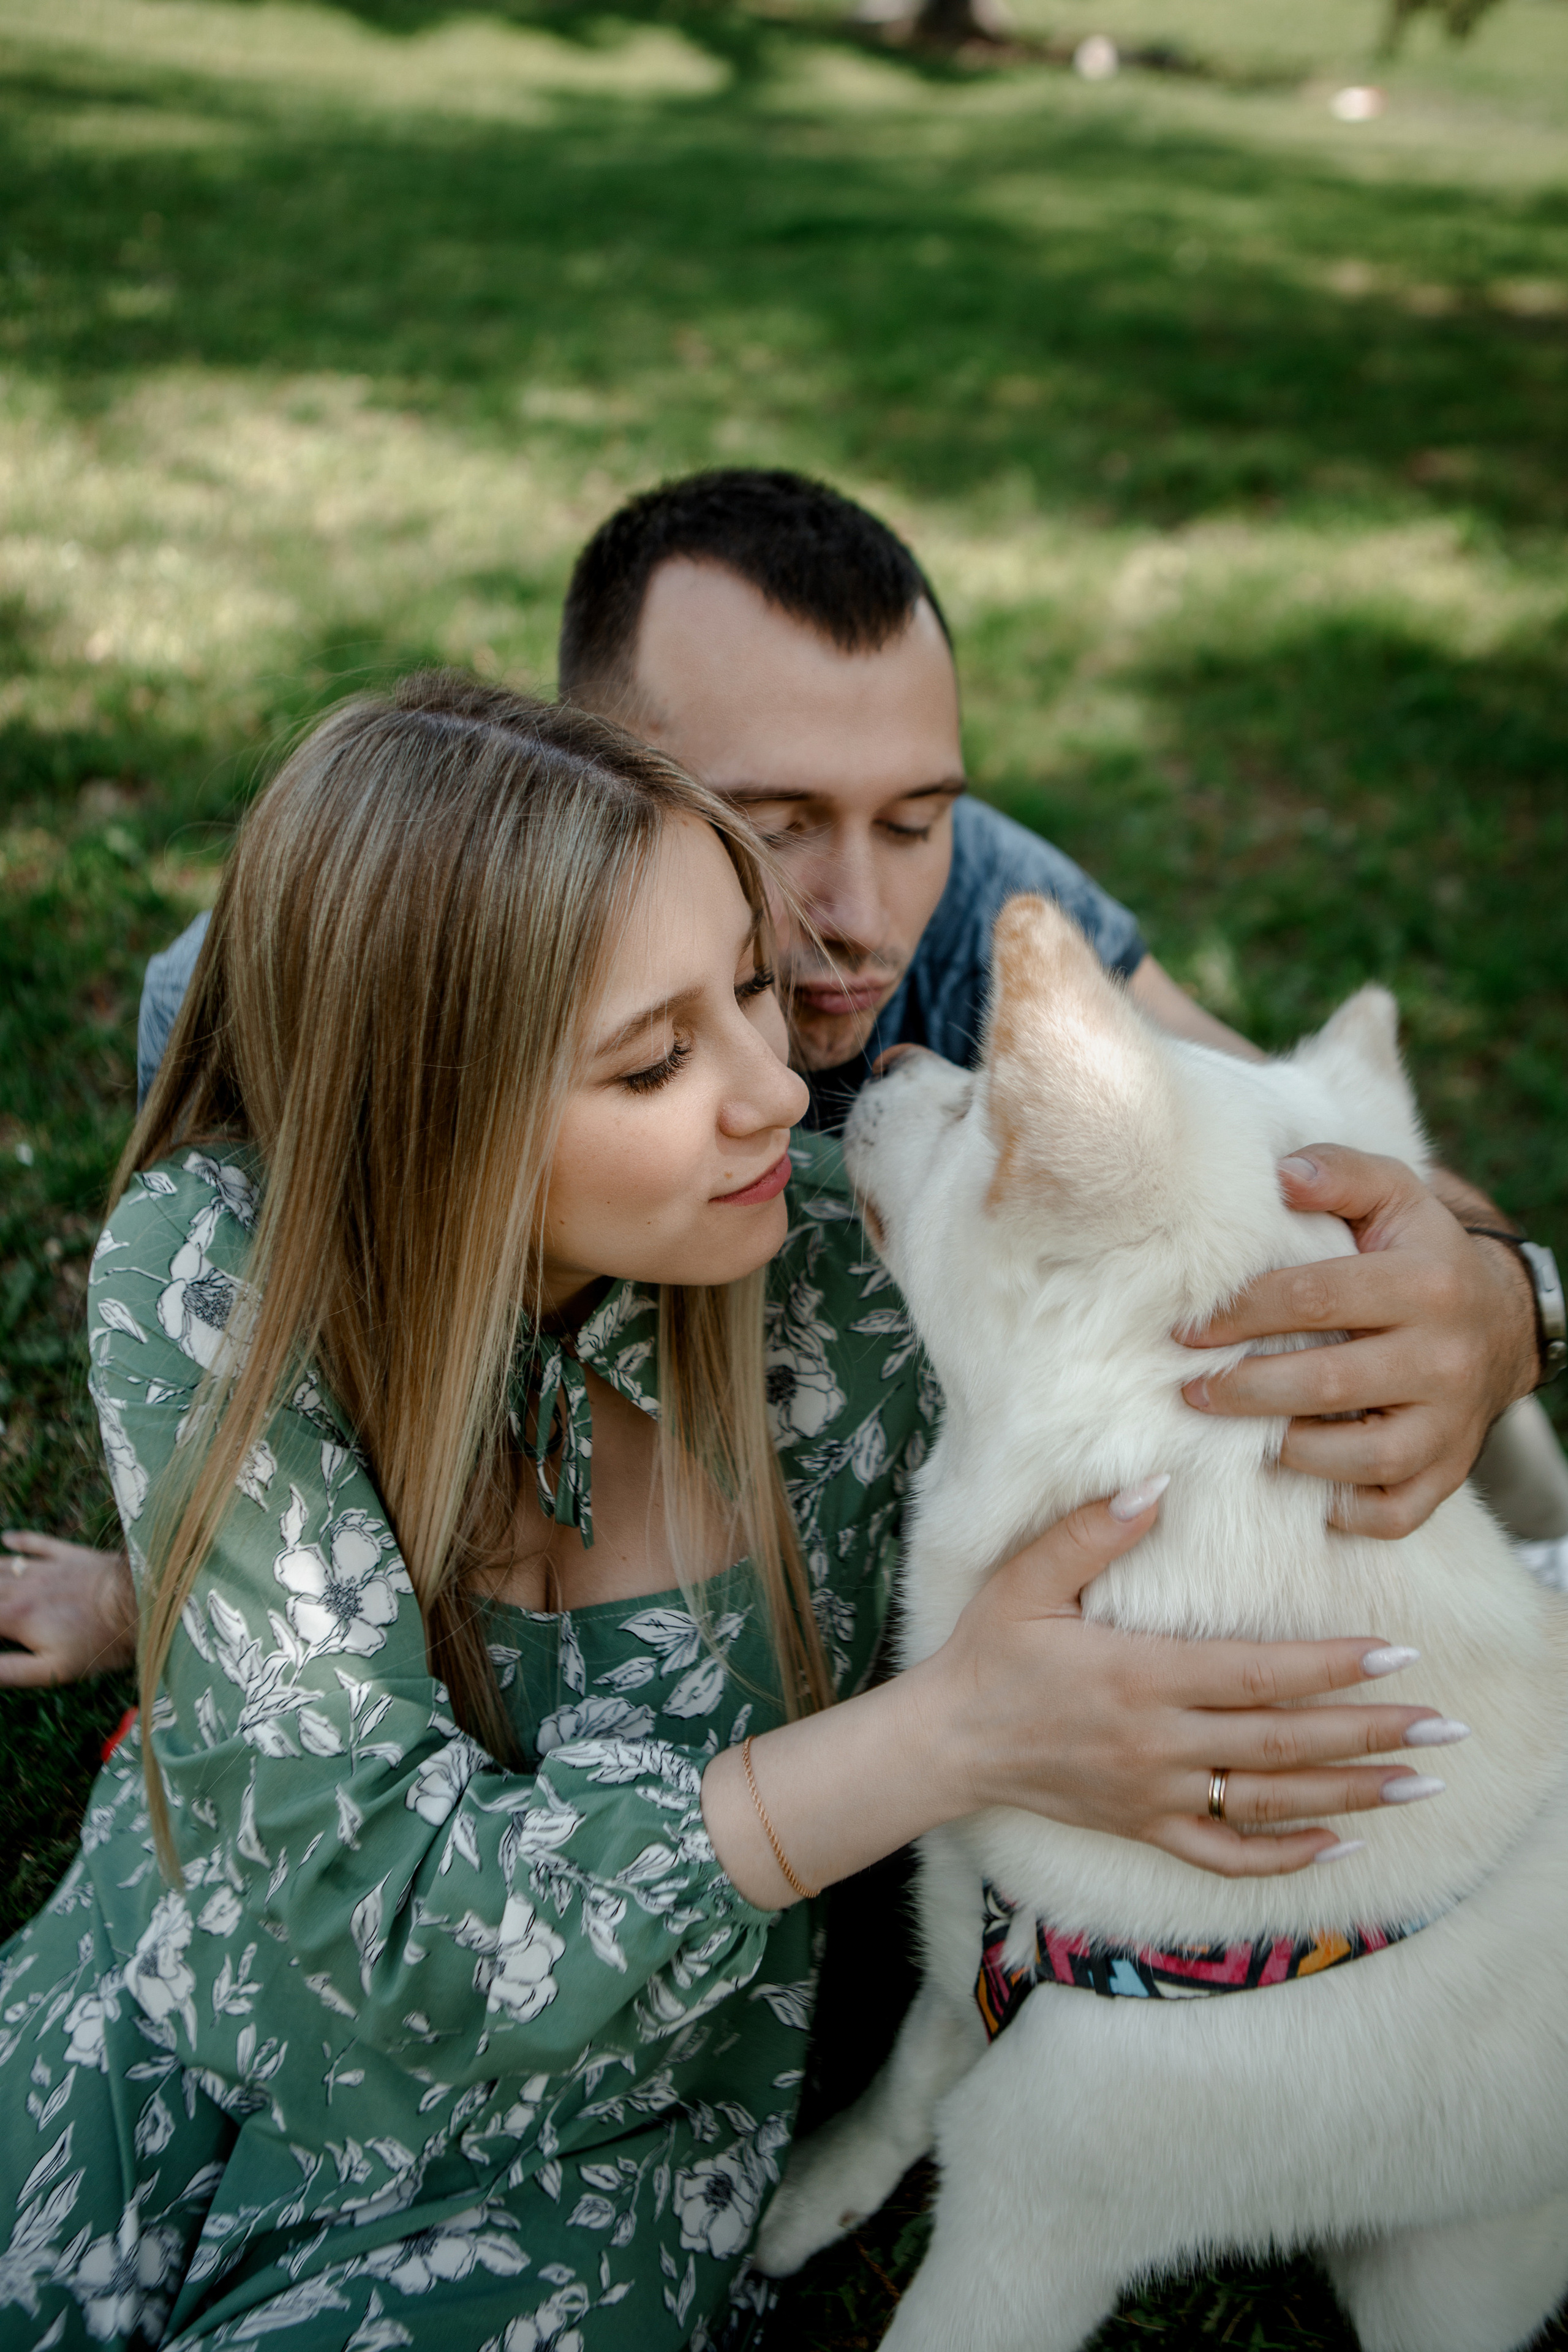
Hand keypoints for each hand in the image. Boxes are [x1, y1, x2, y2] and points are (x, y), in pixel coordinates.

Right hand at [0, 1532, 136, 1683]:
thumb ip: (6, 1670)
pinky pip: (36, 1542)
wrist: (143, 1600)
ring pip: (2, 1565)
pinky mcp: (70, 1555)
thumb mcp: (51, 1669)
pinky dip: (18, 1539)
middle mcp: (23, 1588)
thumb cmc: (100, 1643)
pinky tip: (6, 1537)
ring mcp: (47, 1568)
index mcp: (14, 1618)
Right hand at [936, 1484, 1458, 1877]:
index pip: (1257, 1676)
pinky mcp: (1144, 1826)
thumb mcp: (1026, 1579)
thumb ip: (1092, 1532)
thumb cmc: (989, 1652)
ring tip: (1419, 1784)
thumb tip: (1157, 1485)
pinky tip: (1338, 1844)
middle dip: (1370, 1733)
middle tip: (1442, 1726)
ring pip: (1271, 1801)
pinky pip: (1226, 1854)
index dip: (1330, 1666)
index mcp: (1140, 1677)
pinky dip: (1285, 1855)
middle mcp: (1159, 1743)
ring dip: (1351, 1794)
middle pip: (1284, 1743)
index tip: (1395, 1656)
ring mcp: (1155, 1793)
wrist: (947, 1742)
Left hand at [1179, 1144, 1538, 1537]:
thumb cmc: (1420, 1255)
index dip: (1239, 1313)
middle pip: (1327, 1384)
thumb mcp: (1394, 1197)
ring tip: (1242, 1437)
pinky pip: (1394, 1513)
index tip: (1187, 1328)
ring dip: (1289, 1452)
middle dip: (1244, 1390)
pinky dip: (1346, 1511)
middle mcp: (1444, 1358)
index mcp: (1426, 1284)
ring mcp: (1451, 1425)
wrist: (1501, 1321)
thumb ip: (1338, 1174)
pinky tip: (1305, 1488)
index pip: (1313, 1299)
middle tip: (1190, 1390)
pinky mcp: (1450, 1473)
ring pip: (1362, 1459)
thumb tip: (1280, 1175)